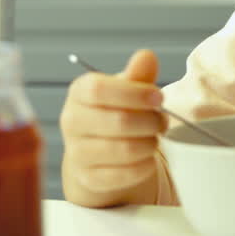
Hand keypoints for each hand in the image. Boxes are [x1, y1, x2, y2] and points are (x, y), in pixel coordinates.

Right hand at [60, 49, 164, 205]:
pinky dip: (143, 166)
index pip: (99, 89)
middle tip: (163, 121)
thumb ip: (138, 75)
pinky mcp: (88, 178)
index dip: (133, 93)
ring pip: (123, 150)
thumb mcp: (126, 91)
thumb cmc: (113, 114)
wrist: (97, 154)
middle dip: (150, 121)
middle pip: (117, 121)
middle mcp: (72, 121)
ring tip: (154, 138)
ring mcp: (77, 152)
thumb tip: (146, 57)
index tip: (158, 97)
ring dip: (149, 144)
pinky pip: (123, 175)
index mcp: (79, 93)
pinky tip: (147, 158)